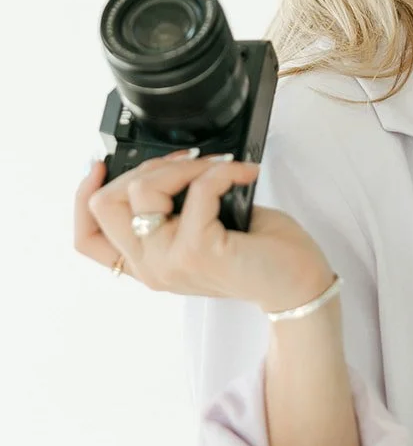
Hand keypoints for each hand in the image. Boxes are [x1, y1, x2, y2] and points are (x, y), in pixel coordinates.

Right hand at [74, 151, 333, 313]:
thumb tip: (161, 165)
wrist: (297, 282)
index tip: (100, 165)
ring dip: (185, 166)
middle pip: (106, 204)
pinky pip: (198, 189)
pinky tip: (244, 173)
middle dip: (147, 167)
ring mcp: (170, 262)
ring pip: (143, 190)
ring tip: (219, 167)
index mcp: (146, 262)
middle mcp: (151, 267)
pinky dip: (223, 170)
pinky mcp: (198, 251)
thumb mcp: (200, 228)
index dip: (82, 196)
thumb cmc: (257, 252)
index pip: (87, 238)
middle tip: (189, 163)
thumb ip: (171, 209)